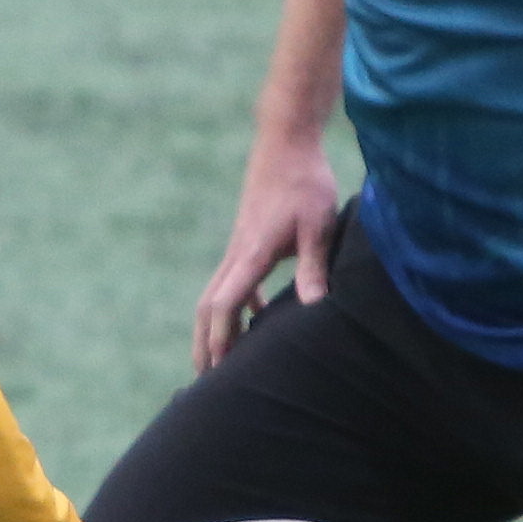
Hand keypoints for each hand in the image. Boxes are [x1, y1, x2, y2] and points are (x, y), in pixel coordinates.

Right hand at [195, 148, 342, 369]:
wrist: (286, 142)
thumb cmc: (305, 181)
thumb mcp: (317, 225)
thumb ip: (313, 267)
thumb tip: (313, 309)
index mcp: (252, 252)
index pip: (226, 304)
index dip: (221, 338)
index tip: (218, 368)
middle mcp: (238, 252)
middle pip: (209, 306)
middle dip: (206, 343)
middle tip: (205, 378)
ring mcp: (239, 246)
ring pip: (216, 295)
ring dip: (215, 327)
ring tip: (222, 357)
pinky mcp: (247, 239)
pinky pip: (233, 280)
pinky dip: (237, 304)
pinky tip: (257, 315)